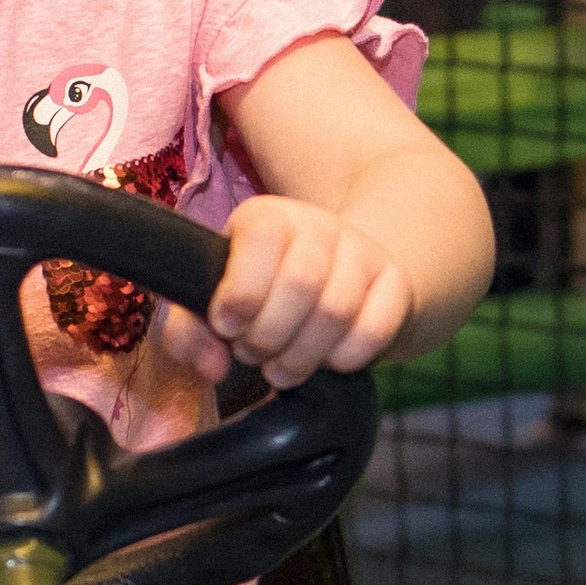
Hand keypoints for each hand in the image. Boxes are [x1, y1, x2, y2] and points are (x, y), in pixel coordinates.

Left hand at [159, 194, 413, 389]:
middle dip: (267, 335)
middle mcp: (318, 226)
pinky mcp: (395, 285)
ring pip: (336, 311)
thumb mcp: (214, 303)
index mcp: (266, 218)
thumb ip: (190, 333)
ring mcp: (362, 253)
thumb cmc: (263, 296)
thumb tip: (213, 366)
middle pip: (300, 282)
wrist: (338, 282)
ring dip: (301, 356)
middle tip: (254, 353)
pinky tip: (325, 360)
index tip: (227, 325)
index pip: (261, 237)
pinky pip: (373, 331)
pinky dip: (344, 359)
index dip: (241, 292)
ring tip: (281, 366)